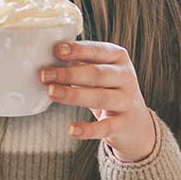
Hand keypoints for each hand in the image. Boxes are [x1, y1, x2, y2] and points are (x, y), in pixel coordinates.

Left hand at [39, 40, 156, 162]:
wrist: (135, 123)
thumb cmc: (109, 90)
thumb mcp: (99, 72)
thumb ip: (79, 63)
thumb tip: (47, 59)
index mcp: (118, 59)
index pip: (98, 51)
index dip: (78, 50)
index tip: (57, 50)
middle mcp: (126, 78)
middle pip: (97, 74)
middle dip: (69, 74)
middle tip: (44, 74)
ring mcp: (126, 102)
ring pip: (100, 98)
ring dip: (74, 95)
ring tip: (52, 93)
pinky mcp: (123, 125)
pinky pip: (104, 127)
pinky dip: (88, 129)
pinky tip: (72, 129)